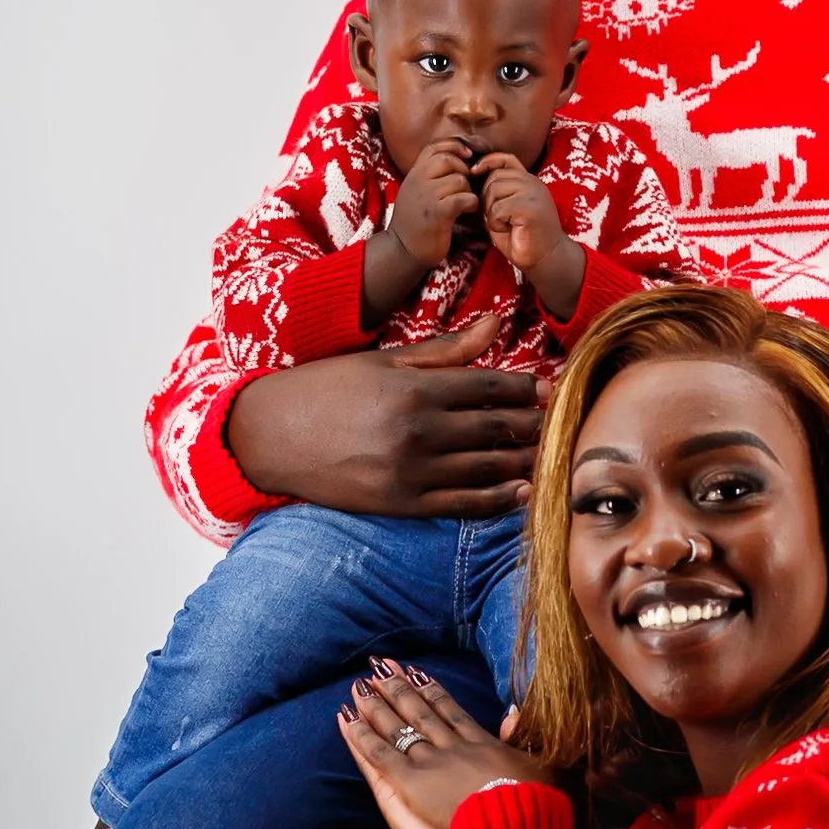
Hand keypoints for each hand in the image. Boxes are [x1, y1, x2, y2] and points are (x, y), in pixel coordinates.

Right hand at [226, 312, 546, 517]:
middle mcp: (418, 431)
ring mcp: (411, 472)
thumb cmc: (327, 390)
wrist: (270, 436)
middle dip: (532, 424)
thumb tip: (496, 323)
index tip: (547, 390)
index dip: (525, 389)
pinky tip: (521, 493)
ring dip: (524, 461)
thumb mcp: (385, 361)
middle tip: (558, 422)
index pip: (490, 387)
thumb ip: (446, 349)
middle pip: (496, 428)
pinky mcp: (401, 504)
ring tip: (548, 455)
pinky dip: (497, 500)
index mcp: (416, 388)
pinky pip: (462, 504)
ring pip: (487, 467)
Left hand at [339, 661, 551, 828]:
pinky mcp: (410, 783)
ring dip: (376, 704)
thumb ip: (520, 738)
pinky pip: (379, 754)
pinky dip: (361, 735)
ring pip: (396, 727)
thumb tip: (514, 710)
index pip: (448, 709)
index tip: (413, 671)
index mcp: (480, 742)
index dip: (429, 689)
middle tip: (380, 666)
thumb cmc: (531, 805)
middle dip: (397, 687)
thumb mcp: (537, 766)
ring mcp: (429, 762)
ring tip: (359, 684)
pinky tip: (347, 717)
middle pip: (418, 710)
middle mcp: (451, 746)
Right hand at [389, 139, 479, 269]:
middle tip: (466, 187)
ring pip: (459, 180)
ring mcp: (427, 196)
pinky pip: (464, 198)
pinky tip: (467, 211)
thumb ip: (429, 176)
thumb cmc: (414, 223)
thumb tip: (458, 160)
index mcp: (413, 174)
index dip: (454, 146)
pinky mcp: (438, 212)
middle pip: (448, 159)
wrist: (402, 251)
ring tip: (465, 203)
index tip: (467, 155)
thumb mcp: (416, 192)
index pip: (434, 147)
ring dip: (468, 191)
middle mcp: (417, 181)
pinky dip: (471, 204)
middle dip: (464, 170)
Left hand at [475, 153, 584, 317]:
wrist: (547, 259)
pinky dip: (496, 222)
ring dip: (491, 211)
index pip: (505, 159)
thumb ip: (495, 193)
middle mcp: (532, 183)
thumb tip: (473, 179)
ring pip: (494, 190)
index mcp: (528, 181)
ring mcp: (533, 193)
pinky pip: (498, 208)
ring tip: (504, 225)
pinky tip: (508, 230)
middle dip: (486, 198)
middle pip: (494, 176)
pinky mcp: (530, 207)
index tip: (474, 171)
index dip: (487, 162)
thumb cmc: (523, 237)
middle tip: (497, 218)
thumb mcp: (505, 210)